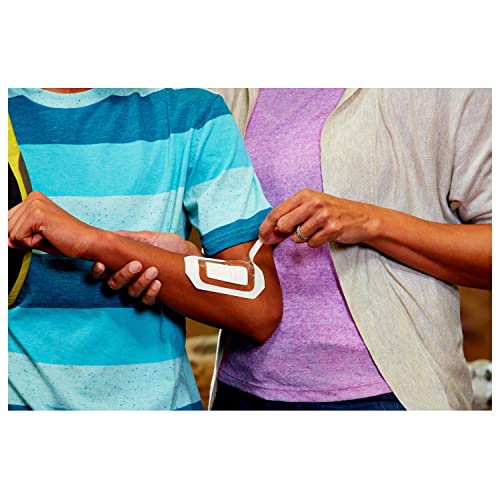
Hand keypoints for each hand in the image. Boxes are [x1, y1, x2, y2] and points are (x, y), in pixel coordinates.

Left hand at [8, 191, 98, 257]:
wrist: (86, 242)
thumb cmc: (67, 239)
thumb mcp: (36, 236)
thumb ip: (18, 236)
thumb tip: (5, 240)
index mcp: (34, 199)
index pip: (8, 220)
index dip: (19, 234)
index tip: (38, 236)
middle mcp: (32, 198)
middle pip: (7, 226)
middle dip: (22, 238)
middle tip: (46, 236)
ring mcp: (34, 204)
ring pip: (11, 233)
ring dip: (28, 241)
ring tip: (49, 236)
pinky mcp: (36, 215)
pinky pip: (19, 237)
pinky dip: (32, 244)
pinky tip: (48, 237)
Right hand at [92, 231, 201, 304]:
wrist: (189, 253)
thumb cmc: (168, 245)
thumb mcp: (149, 237)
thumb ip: (129, 238)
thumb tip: (110, 234)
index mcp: (123, 264)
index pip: (104, 272)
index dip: (98, 271)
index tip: (101, 264)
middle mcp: (130, 279)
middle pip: (114, 284)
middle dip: (122, 275)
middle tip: (136, 264)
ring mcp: (141, 288)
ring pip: (131, 292)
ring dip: (140, 282)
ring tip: (153, 270)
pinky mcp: (155, 296)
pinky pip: (146, 300)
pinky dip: (150, 293)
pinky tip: (158, 283)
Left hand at [259, 188, 380, 247]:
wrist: (361, 217)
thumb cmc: (333, 212)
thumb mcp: (311, 206)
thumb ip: (291, 216)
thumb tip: (269, 234)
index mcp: (305, 195)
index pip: (277, 211)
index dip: (266, 226)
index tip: (262, 236)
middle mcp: (313, 202)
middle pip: (284, 225)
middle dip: (285, 234)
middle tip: (296, 232)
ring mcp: (323, 215)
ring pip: (298, 237)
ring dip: (305, 238)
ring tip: (317, 230)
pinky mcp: (332, 228)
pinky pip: (312, 243)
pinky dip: (316, 243)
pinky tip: (325, 234)